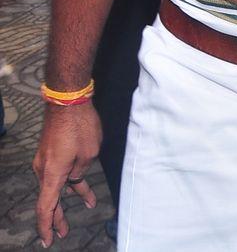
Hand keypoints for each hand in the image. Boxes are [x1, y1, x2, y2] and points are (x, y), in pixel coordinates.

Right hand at [32, 103, 101, 246]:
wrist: (68, 101)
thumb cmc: (81, 126)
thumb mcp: (89, 153)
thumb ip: (81, 172)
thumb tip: (74, 178)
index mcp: (52, 174)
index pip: (46, 207)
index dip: (47, 225)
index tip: (48, 240)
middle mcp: (44, 170)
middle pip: (49, 200)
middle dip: (57, 218)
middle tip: (62, 234)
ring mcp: (46, 161)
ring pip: (56, 186)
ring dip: (67, 199)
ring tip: (81, 211)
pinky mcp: (52, 153)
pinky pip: (60, 174)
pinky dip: (71, 183)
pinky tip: (84, 190)